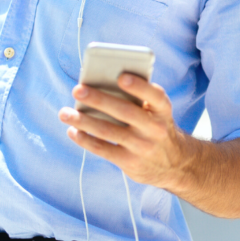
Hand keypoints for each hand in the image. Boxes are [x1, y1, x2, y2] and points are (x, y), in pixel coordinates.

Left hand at [58, 75, 194, 190]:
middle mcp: (155, 128)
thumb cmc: (155, 126)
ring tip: (65, 113)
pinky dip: (85, 139)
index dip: (139, 86)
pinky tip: (73, 131)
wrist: (174, 164)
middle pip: (124, 111)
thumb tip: (101, 86)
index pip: (154, 95)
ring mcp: (142, 147)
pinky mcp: (130, 163)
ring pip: (108, 131)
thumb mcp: (157, 112)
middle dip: (98, 99)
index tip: (121, 76)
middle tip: (77, 89)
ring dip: (83, 120)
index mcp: (163, 110)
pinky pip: (103, 149)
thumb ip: (138, 99)